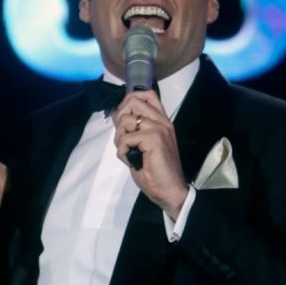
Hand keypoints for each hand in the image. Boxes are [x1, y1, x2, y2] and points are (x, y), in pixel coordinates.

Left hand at [113, 90, 187, 218]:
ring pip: (125, 120)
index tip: (124, 120)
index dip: (129, 101)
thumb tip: (116, 113)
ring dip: (119, 138)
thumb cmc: (154, 170)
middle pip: (132, 101)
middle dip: (120, 119)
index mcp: (161, 120)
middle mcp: (162, 120)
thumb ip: (133, 128)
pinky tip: (131, 161)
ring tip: (128, 152)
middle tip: (124, 138)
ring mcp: (159, 128)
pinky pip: (125, 138)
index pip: (146, 94)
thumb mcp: (141, 144)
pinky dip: (122, 152)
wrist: (169, 190)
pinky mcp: (154, 139)